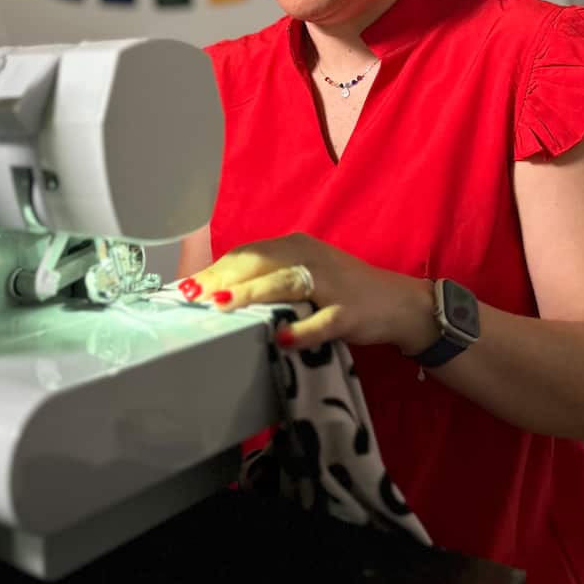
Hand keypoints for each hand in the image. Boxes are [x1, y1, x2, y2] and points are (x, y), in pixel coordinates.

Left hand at [181, 232, 435, 352]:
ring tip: (221, 306)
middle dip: (222, 280)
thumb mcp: (304, 274)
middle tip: (192, 297)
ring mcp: (331, 283)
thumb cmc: (341, 290)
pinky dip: (301, 330)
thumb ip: (268, 278)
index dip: (215, 270)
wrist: (398, 303)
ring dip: (251, 294)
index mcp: (295, 246)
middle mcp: (310, 257)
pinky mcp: (349, 311)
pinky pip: (322, 320)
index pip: (246, 254)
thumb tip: (216, 293)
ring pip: (284, 284)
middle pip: (258, 264)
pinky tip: (281, 338)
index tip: (184, 287)